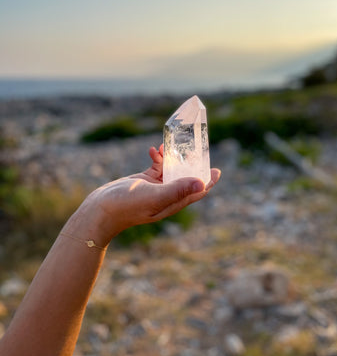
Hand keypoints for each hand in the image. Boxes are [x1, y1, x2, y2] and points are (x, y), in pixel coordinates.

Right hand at [80, 145, 220, 244]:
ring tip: (170, 144)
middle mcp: (167, 196)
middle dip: (191, 163)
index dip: (208, 181)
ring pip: (171, 170)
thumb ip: (178, 190)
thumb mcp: (154, 196)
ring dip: (173, 157)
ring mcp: (156, 188)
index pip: (197, 191)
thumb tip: (203, 184)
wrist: (100, 210)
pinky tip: (153, 149)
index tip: (217, 169)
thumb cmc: (126, 206)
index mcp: (173, 202)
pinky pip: (157, 167)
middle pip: (186, 178)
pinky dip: (158, 158)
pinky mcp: (145, 181)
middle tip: (195, 147)